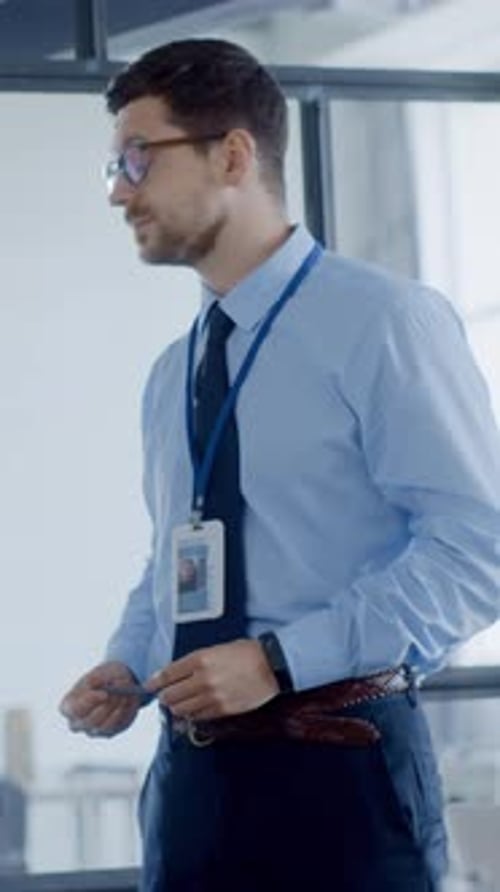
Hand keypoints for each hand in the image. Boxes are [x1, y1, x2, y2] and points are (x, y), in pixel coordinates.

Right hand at [59, 661, 140, 737]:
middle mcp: (77, 723)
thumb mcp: (98, 673)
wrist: (114, 682)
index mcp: (68, 706)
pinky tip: (132, 698)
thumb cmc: (101, 678)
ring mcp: (93, 731)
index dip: (89, 702)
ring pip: (105, 728)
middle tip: (119, 694)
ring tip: (127, 694)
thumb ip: (96, 679)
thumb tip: (98, 686)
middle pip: (90, 722)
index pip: (74, 710)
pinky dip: (127, 712)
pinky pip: (119, 726)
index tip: (104, 693)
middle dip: (107, 707)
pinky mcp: (109, 732)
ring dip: (118, 710)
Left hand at [143, 639, 279, 720]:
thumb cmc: (245, 653)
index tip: (148, 686)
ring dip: (177, 707)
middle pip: (170, 695)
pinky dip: (191, 715)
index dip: (154, 682)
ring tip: (178, 704)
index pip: (168, 674)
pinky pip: (198, 716)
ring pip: (181, 709)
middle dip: (164, 696)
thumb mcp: (216, 650)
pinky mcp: (222, 709)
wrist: (270, 665)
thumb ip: (195, 663)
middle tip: (165, 696)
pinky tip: (193, 710)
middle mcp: (203, 679)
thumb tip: (176, 675)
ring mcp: (212, 696)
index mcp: (200, 659)